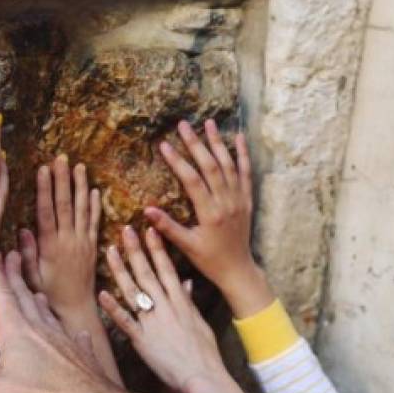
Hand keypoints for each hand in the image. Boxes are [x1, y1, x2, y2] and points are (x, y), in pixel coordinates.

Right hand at [0, 251, 112, 392]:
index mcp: (16, 333)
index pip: (0, 295)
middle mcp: (41, 330)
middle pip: (24, 297)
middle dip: (15, 276)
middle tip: (13, 254)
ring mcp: (65, 342)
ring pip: (48, 314)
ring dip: (38, 299)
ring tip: (34, 291)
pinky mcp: (83, 358)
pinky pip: (76, 339)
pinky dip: (72, 332)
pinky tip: (78, 333)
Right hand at [18, 156, 101, 318]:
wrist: (75, 309)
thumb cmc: (48, 295)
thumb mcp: (32, 277)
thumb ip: (27, 254)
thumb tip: (22, 229)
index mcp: (51, 246)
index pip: (47, 212)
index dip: (45, 189)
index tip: (43, 169)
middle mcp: (69, 241)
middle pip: (66, 204)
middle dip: (63, 180)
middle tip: (61, 158)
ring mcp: (83, 243)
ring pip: (82, 209)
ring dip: (80, 187)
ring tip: (79, 167)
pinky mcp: (92, 247)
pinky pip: (94, 223)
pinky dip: (95, 207)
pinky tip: (94, 191)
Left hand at [99, 225, 222, 392]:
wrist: (202, 376)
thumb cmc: (204, 353)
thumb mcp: (199, 323)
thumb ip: (189, 302)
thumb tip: (186, 284)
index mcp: (181, 302)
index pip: (167, 269)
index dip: (157, 249)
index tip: (150, 231)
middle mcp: (166, 308)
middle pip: (147, 274)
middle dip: (136, 251)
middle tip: (126, 230)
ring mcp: (153, 323)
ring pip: (133, 291)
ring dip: (121, 270)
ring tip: (111, 252)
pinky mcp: (142, 341)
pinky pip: (125, 321)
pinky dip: (113, 307)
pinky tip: (102, 293)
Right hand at [146, 119, 273, 317]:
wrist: (237, 269)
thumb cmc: (209, 260)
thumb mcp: (186, 246)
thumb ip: (168, 227)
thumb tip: (147, 210)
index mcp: (209, 213)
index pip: (192, 180)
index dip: (177, 161)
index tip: (164, 145)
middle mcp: (226, 202)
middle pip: (210, 166)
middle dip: (196, 144)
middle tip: (183, 125)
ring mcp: (238, 199)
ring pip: (229, 165)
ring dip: (218, 143)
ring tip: (208, 123)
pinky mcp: (246, 200)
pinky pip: (246, 173)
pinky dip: (242, 155)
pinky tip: (238, 138)